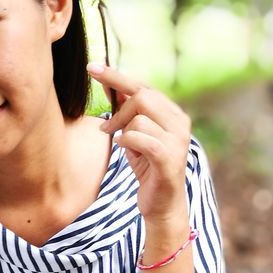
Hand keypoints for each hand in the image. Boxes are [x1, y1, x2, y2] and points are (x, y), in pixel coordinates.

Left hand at [88, 62, 191, 226]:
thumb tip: (106, 81)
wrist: (162, 205)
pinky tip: (124, 148)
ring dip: (123, 131)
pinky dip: (127, 141)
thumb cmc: (148, 168)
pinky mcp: (169, 158)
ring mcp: (178, 140)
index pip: (144, 86)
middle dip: (118, 109)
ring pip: (139, 118)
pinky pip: (140, 138)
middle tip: (106, 128)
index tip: (92, 67)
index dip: (117, 76)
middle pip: (142, 96)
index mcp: (173, 113)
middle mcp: (180, 122)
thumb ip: (124, 109)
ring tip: (122, 145)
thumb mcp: (133, 135)